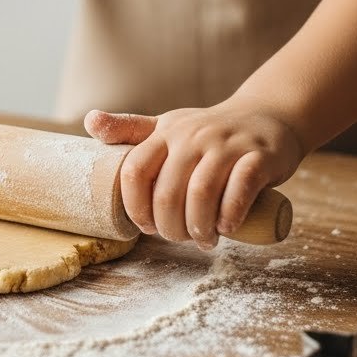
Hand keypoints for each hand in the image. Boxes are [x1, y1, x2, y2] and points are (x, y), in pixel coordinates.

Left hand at [84, 103, 302, 248]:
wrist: (267, 116)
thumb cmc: (209, 132)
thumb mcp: (167, 127)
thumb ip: (129, 129)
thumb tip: (89, 122)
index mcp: (165, 132)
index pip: (134, 170)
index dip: (135, 207)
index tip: (147, 227)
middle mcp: (193, 135)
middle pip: (167, 191)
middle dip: (170, 227)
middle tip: (181, 238)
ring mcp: (227, 145)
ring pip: (201, 192)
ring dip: (198, 227)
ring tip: (203, 240)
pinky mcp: (258, 156)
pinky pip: (240, 189)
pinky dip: (229, 215)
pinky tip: (226, 227)